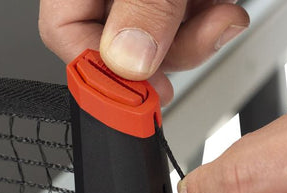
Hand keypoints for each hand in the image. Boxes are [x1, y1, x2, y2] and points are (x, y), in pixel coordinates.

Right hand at [39, 0, 248, 104]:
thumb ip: (143, 7)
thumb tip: (128, 61)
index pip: (64, 32)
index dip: (96, 68)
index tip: (131, 90)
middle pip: (115, 46)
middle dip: (160, 60)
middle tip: (183, 58)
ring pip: (156, 42)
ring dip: (194, 43)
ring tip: (219, 22)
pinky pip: (184, 25)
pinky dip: (208, 26)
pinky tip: (222, 15)